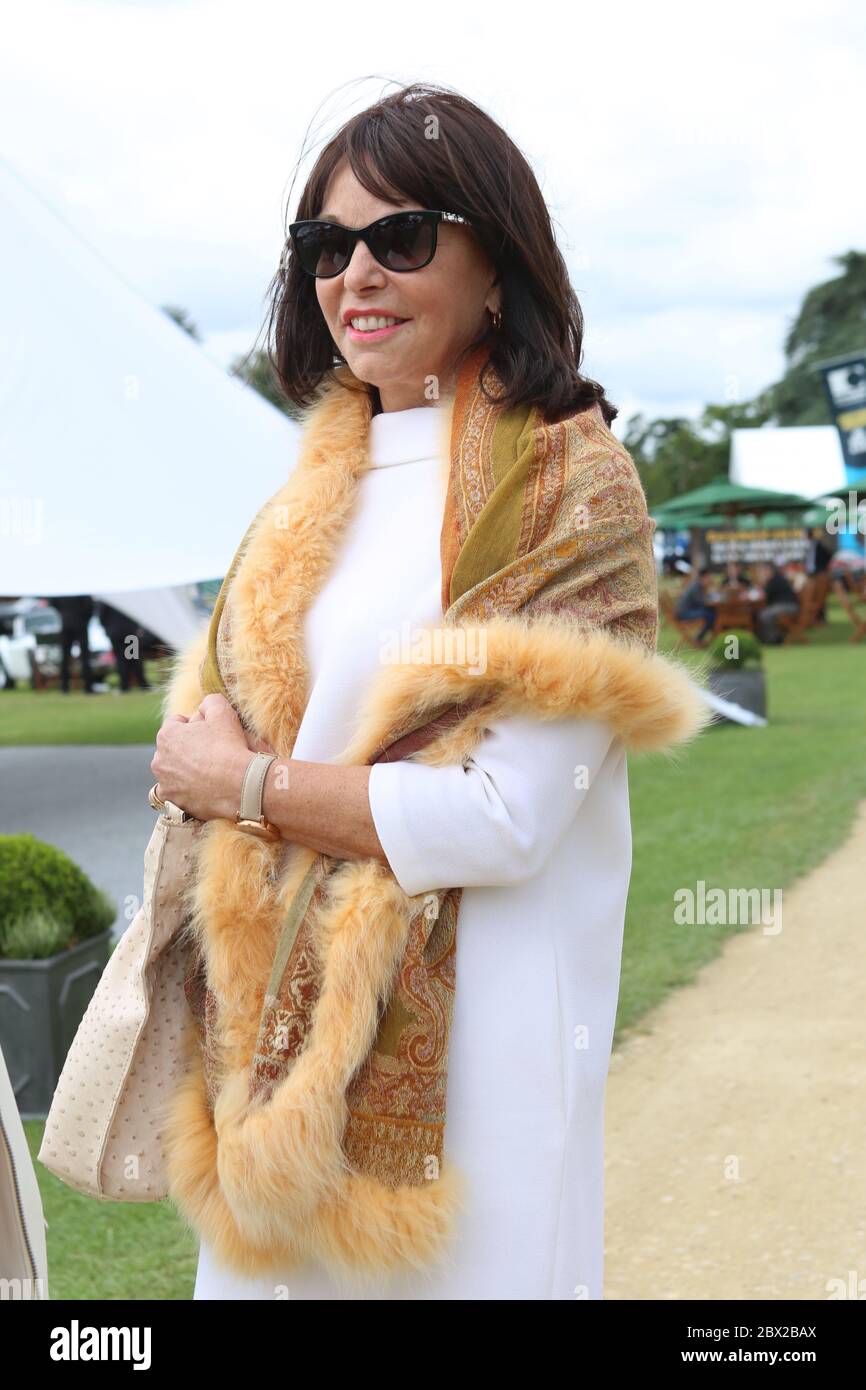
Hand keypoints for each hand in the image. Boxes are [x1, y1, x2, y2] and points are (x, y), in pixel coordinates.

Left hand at [151, 694, 272, 821]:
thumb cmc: (230, 747)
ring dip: (184, 769)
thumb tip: (205, 705)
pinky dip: (185, 790)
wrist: (241, 786)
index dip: (196, 725)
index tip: (211, 732)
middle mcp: (159, 759)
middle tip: (212, 751)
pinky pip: (176, 793)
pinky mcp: (174, 802)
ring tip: (208, 771)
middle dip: (188, 747)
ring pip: (173, 771)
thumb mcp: (223, 712)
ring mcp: (165, 783)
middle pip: (173, 748)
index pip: (177, 723)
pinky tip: (201, 788)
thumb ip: (210, 702)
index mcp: (166, 735)